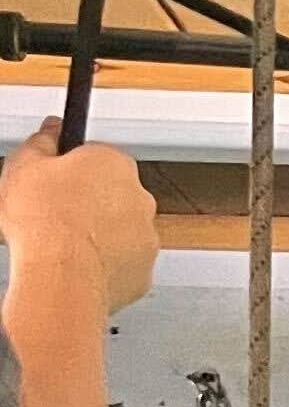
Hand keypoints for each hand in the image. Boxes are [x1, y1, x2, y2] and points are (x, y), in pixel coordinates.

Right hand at [0, 135, 157, 318]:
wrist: (62, 276)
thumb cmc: (45, 223)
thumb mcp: (24, 164)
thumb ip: (41, 140)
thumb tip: (51, 129)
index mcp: (114, 163)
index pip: (96, 156)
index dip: (70, 168)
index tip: (55, 178)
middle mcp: (139, 197)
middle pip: (112, 193)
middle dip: (87, 202)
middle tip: (55, 213)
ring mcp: (146, 236)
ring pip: (121, 229)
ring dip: (98, 234)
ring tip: (64, 243)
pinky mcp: (143, 271)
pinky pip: (124, 263)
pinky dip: (106, 264)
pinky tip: (79, 265)